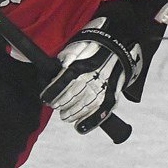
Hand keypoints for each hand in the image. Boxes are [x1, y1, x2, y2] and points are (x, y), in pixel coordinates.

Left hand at [41, 18, 141, 134]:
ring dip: (74, 113)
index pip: (66, 80)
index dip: (54, 92)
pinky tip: (80, 127)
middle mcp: (95, 75)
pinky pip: (103, 110)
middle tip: (55, 106)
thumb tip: (58, 68)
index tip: (46, 99)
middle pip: (75, 94)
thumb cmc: (96, 41)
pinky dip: (91, 121)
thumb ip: (67, 56)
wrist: (122, 40)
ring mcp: (106, 84)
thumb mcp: (79, 43)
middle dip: (62, 103)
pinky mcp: (115, 92)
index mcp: (85, 61)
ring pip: (87, 104)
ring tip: (65, 116)